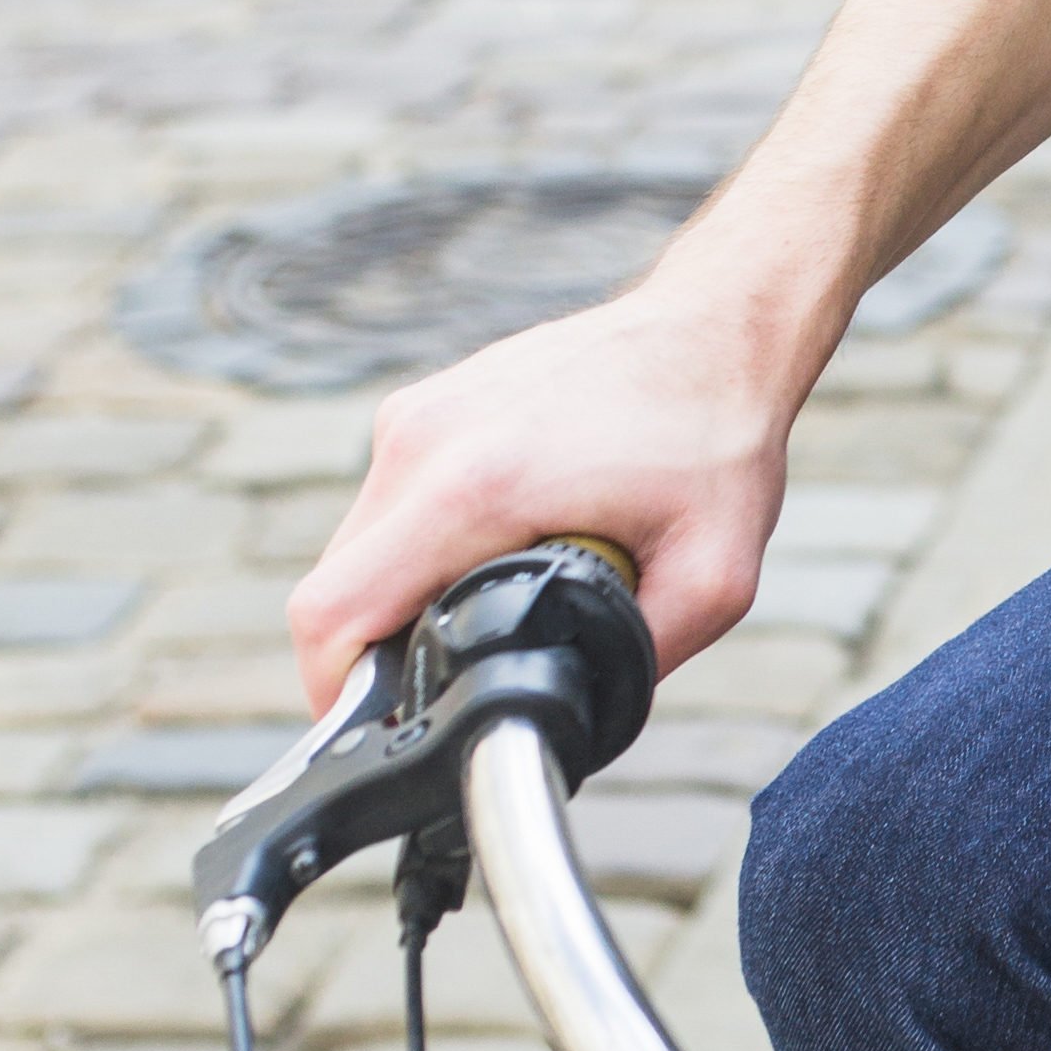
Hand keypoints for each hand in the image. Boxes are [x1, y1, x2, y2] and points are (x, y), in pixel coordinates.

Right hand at [284, 261, 804, 715]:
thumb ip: (640, 659)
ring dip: (399, 595)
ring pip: (357, 546)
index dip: (338, 695)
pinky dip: (418, 544)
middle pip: (333, 588)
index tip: (386, 725)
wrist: (718, 325)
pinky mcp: (427, 400)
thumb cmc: (719, 434)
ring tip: (493, 599)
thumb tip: (580, 719)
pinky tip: (498, 546)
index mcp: (474, 486)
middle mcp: (425, 439)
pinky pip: (388, 501)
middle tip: (458, 674)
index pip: (331, 614)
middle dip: (377, 653)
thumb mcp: (713, 576)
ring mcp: (418, 410)